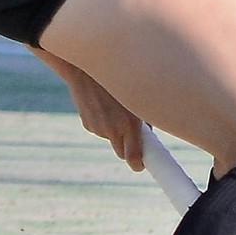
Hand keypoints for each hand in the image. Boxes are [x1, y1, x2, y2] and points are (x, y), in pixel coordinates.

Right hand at [31, 47, 144, 166]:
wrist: (87, 68)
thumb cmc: (120, 78)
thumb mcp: (137, 96)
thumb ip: (144, 119)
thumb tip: (148, 133)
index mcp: (128, 124)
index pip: (133, 156)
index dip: (138, 163)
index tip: (141, 165)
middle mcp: (112, 129)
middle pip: (122, 152)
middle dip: (129, 147)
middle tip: (136, 134)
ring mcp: (97, 128)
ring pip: (112, 138)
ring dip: (117, 129)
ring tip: (117, 106)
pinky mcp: (87, 124)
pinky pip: (101, 129)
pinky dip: (106, 122)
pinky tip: (105, 104)